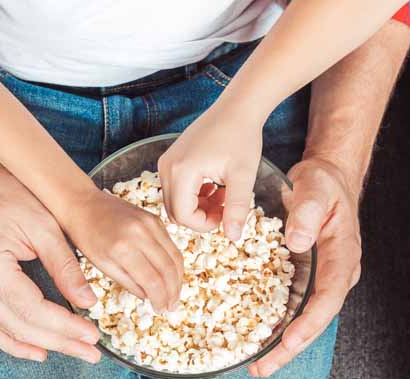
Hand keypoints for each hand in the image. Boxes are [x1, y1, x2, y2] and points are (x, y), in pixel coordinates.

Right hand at [0, 154, 102, 363]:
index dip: (64, 327)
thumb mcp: (44, 224)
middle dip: (59, 342)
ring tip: (75, 353)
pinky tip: (39, 350)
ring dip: (41, 346)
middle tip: (92, 353)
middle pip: (20, 325)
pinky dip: (14, 341)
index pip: (31, 308)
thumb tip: (88, 303)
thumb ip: (65, 266)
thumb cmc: (7, 193)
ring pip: (5, 330)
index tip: (93, 336)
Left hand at [61, 189, 183, 311]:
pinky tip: (170, 275)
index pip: (153, 281)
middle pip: (168, 269)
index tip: (160, 310)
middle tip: (171, 307)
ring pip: (175, 257)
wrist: (83, 204)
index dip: (160, 299)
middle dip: (173, 292)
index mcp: (123, 248)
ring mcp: (150, 223)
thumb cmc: (86, 236)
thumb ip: (128, 282)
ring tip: (174, 294)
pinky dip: (174, 262)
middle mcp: (141, 234)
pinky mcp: (155, 218)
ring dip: (178, 279)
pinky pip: (171, 244)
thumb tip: (149, 297)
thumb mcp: (102, 265)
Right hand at [159, 105, 263, 239]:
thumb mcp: (243, 177)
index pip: (183, 215)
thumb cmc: (242, 137)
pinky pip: (175, 189)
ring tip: (222, 196)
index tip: (225, 217)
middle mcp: (167, 167)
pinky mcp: (170, 159)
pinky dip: (193, 195)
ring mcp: (166, 162)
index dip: (204, 224)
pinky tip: (214, 187)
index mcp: (182, 171)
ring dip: (197, 207)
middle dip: (200, 217)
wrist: (237, 108)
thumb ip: (237, 209)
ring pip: (174, 201)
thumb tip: (233, 238)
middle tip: (225, 208)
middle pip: (175, 211)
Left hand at [249, 157, 362, 376]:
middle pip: (316, 319)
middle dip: (290, 347)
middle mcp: (335, 275)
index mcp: (343, 256)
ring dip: (281, 345)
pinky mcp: (306, 280)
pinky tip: (254, 339)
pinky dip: (275, 326)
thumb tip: (298, 242)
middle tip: (262, 368)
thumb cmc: (323, 183)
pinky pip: (292, 308)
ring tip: (255, 366)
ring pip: (304, 320)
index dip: (310, 321)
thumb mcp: (316, 187)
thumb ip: (308, 211)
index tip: (289, 340)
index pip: (329, 296)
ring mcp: (321, 281)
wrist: (327, 180)